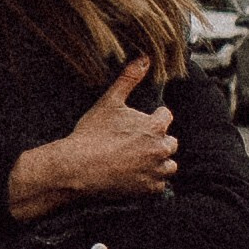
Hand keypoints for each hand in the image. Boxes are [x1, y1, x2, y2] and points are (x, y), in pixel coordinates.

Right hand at [6, 59, 177, 220]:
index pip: (166, 117)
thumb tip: (145, 58)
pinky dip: (150, 181)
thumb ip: (129, 79)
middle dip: (158, 141)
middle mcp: (160, 149)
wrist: (78, 168)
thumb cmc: (92, 134)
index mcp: (155, 127)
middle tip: (137, 142)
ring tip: (139, 160)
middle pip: (171, 143)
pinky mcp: (148, 190)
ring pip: (168, 165)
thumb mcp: (109, 101)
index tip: (141, 121)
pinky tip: (134, 176)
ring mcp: (155, 172)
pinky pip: (159, 186)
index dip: (154, 117)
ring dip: (159, 162)